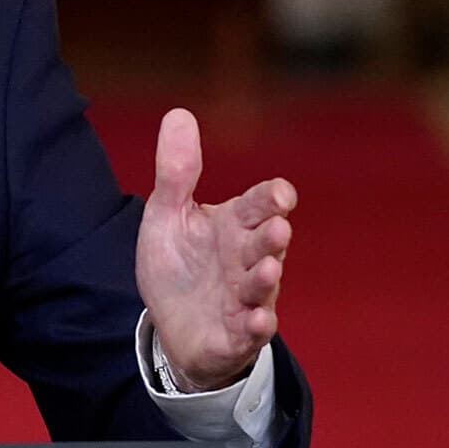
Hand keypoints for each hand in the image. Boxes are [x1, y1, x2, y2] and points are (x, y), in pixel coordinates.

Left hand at [134, 108, 295, 389]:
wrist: (171, 323)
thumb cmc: (180, 264)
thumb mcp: (168, 215)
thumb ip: (176, 171)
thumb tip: (178, 113)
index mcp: (235, 225)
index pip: (260, 205)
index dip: (272, 199)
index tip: (280, 194)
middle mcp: (248, 259)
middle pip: (266, 244)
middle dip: (272, 237)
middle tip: (277, 228)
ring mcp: (246, 298)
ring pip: (263, 287)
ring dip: (266, 279)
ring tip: (268, 269)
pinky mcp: (236, 334)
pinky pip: (251, 332)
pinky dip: (255, 327)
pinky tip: (257, 320)